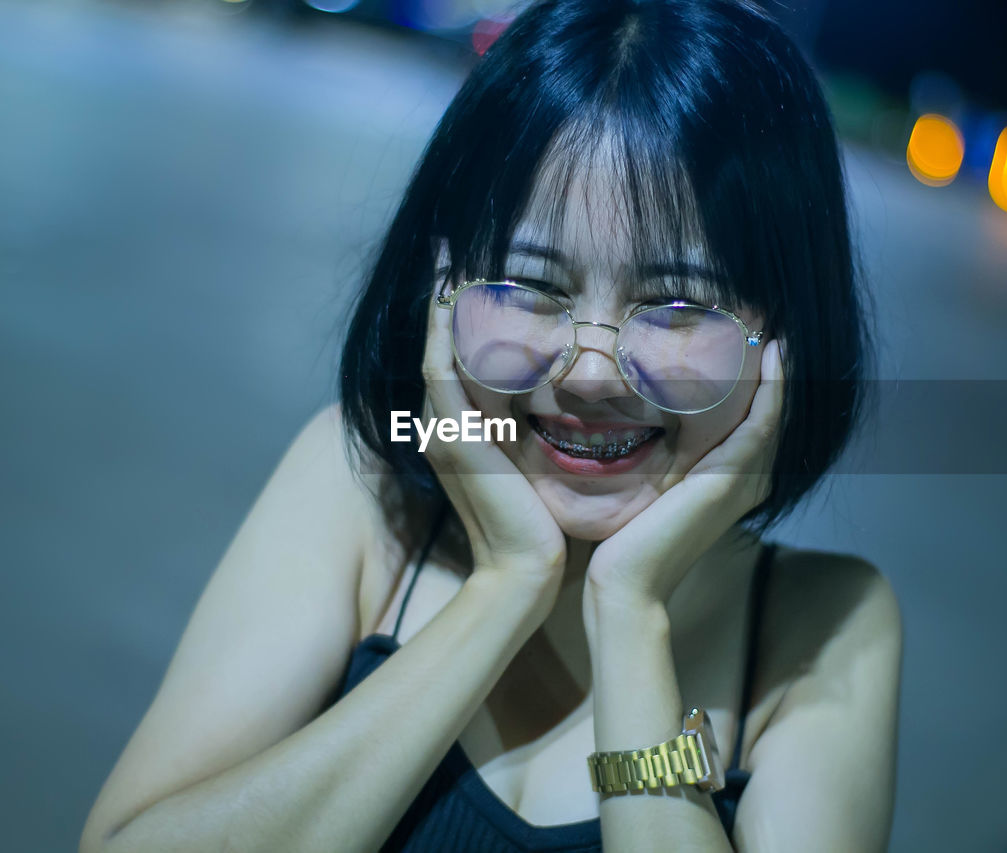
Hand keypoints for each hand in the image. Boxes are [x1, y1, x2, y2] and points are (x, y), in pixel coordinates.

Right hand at [420, 283, 566, 588]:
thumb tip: (573, 393)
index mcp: (461, 430)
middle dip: (443, 298)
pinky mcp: (452, 438)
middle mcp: (443, 425)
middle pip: (437, 345)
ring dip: (440, 304)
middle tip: (454, 250)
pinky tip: (453, 296)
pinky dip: (443, 332)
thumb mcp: (533, 466)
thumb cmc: (539, 525)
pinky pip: (440, 370)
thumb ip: (533, 432)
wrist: (526, 571)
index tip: (470, 273)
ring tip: (451, 258)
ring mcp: (441, 431)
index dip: (456, 315)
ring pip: (434, 349)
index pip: (453, 357)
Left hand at [584, 338, 785, 606]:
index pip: (755, 418)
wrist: (626, 582)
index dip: (759, 378)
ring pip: (774, 411)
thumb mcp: (648, 487)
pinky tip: (770, 354)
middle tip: (768, 318)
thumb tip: (637, 416)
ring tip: (773, 325)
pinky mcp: (733, 478)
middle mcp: (749, 480)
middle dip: (773, 367)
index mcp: (732, 482)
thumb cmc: (625, 541)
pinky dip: (771, 387)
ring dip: (777, 369)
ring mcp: (746, 480)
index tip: (750, 334)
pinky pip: (763, 422)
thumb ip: (658, 457)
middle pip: (772, 411)